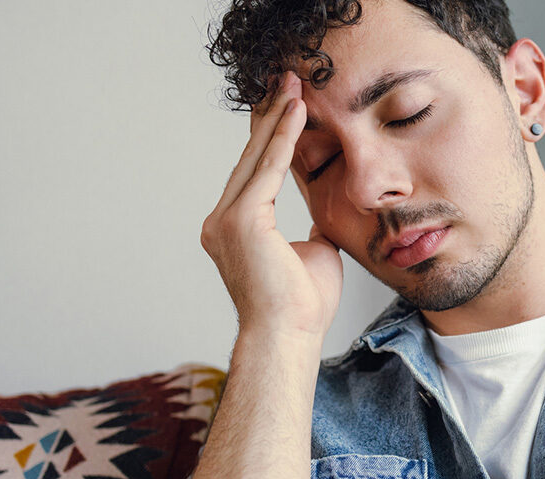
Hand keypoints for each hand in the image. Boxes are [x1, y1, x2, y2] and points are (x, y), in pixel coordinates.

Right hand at [201, 71, 342, 340]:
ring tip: (294, 85)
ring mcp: (227, 220)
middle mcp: (222, 220)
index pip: (255, 171)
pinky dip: (284, 139)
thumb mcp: (312, 252)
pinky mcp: (242, 220)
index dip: (272, 137)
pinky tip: (297, 113)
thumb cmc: (302, 304)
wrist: (289, 334)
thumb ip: (310, 227)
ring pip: (256, 157)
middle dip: (271, 117)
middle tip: (287, 79)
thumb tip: (322, 216)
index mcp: (236, 228)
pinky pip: (268, 170)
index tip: (288, 106)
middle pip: (250, 156)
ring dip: (277, 119)